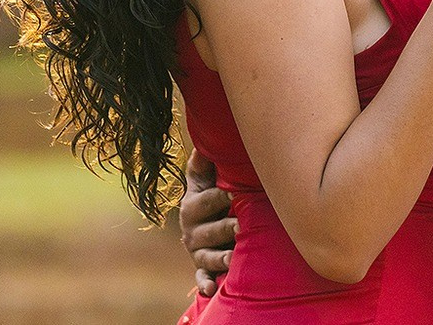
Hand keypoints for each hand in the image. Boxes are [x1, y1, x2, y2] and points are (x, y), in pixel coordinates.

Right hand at [179, 148, 234, 295]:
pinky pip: (201, 278)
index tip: (232, 194)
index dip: (217, 198)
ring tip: (232, 258)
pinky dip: (205, 284)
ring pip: (206, 257)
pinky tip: (212, 290)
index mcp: (192, 206)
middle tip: (240, 226)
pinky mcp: (202, 268)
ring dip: (219, 258)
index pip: (202, 202)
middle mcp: (192, 231)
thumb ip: (202, 162)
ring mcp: (197, 251)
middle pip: (207, 231)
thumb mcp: (203, 177)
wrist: (206, 220)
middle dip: (223, 228)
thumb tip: (204, 142)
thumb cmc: (211, 193)